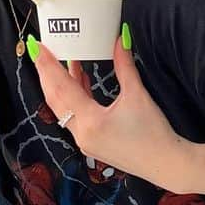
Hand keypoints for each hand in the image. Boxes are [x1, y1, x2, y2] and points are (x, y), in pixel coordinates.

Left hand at [30, 26, 189, 192]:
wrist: (166, 164)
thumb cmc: (154, 134)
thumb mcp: (138, 95)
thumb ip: (125, 66)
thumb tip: (121, 39)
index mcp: (90, 121)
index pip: (61, 87)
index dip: (48, 65)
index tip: (37, 46)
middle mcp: (81, 133)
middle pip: (55, 99)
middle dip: (46, 74)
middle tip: (41, 51)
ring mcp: (85, 141)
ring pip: (63, 108)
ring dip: (60, 86)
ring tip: (59, 61)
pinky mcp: (92, 143)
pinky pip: (74, 117)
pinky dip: (73, 98)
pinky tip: (79, 82)